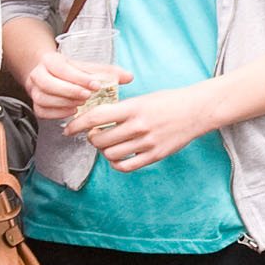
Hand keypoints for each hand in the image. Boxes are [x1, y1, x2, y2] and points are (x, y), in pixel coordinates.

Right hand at [25, 50, 127, 121]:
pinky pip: (42, 111)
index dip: (80, 78)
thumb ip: (108, 72)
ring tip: (80, 105)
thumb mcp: (87, 67)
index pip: (63, 68)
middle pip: (49, 83)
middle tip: (87, 97)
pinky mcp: (36, 104)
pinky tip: (71, 111)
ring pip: (43, 98)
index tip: (95, 85)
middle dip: (70, 91)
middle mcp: (38, 74)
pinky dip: (57, 113)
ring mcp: (34, 90)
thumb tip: (129, 76)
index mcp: (50, 60)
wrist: (50, 74)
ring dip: (63, 103)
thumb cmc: (70, 72)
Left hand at [81, 82, 221, 171]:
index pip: (96, 116)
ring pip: (110, 154)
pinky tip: (117, 156)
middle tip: (94, 135)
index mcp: (133, 107)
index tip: (68, 129)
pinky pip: (126, 166)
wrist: (196, 110)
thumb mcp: (142, 98)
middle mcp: (138, 126)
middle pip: (99, 139)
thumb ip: (120, 109)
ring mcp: (147, 142)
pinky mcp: (155, 155)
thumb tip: (94, 119)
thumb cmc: (167, 101)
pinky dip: (116, 163)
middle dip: (91, 138)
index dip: (78, 124)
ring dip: (104, 151)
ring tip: (108, 145)